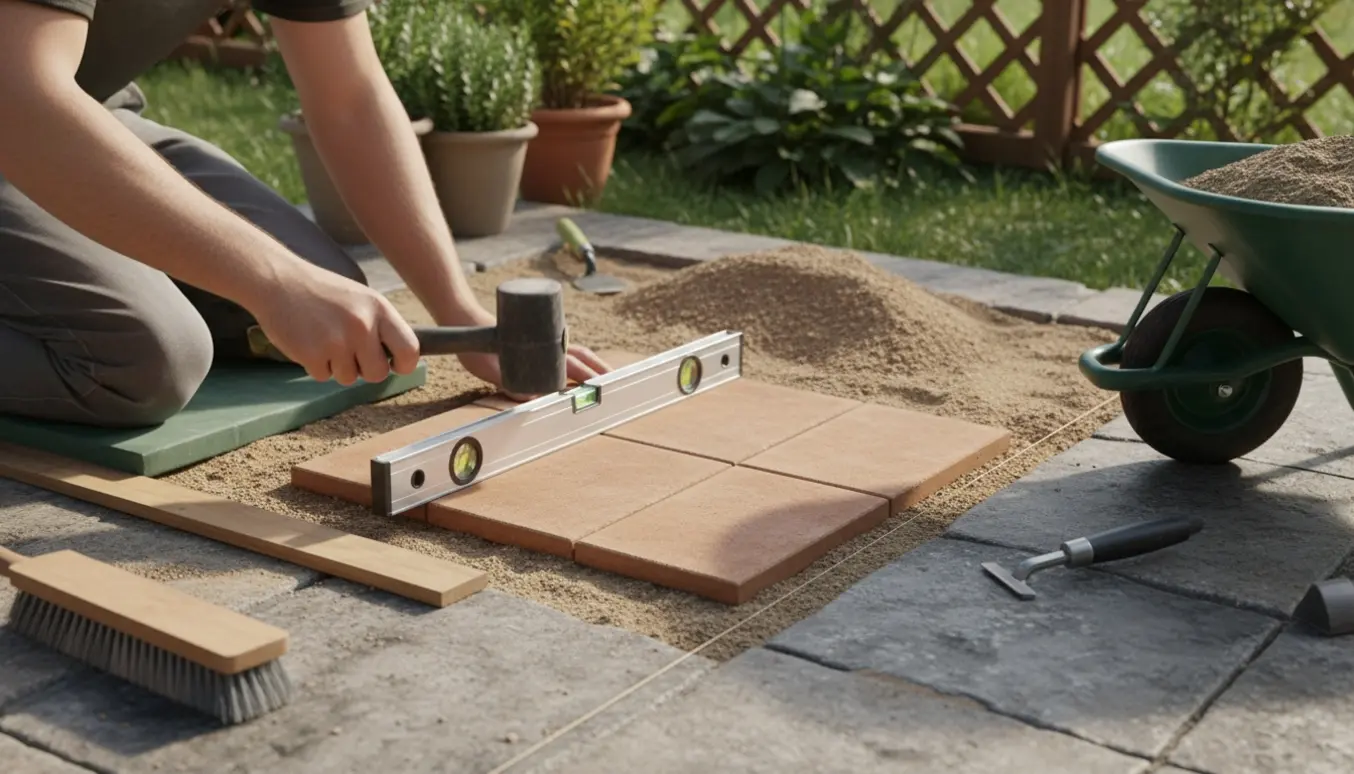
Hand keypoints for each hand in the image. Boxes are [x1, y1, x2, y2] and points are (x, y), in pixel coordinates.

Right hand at [249, 263, 419, 384]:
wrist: (277, 280)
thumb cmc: (322, 292)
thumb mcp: (361, 299)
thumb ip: (381, 326)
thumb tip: (403, 357)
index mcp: (379, 309)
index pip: (410, 349)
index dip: (404, 364)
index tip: (395, 365)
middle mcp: (361, 325)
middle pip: (378, 374)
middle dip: (365, 370)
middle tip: (350, 353)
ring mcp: (336, 341)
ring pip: (349, 378)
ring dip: (337, 366)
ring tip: (323, 338)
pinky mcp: (312, 354)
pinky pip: (323, 376)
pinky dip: (315, 365)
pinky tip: (308, 341)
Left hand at [449, 301, 610, 399]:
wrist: (467, 322)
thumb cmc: (476, 349)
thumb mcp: (489, 370)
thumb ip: (508, 384)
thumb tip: (533, 398)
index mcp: (541, 352)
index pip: (572, 369)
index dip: (589, 380)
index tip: (602, 390)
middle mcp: (547, 344)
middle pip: (583, 358)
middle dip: (601, 372)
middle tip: (617, 386)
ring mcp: (545, 341)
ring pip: (579, 352)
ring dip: (595, 365)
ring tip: (608, 378)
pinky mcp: (540, 341)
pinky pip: (567, 351)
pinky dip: (583, 360)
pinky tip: (586, 370)